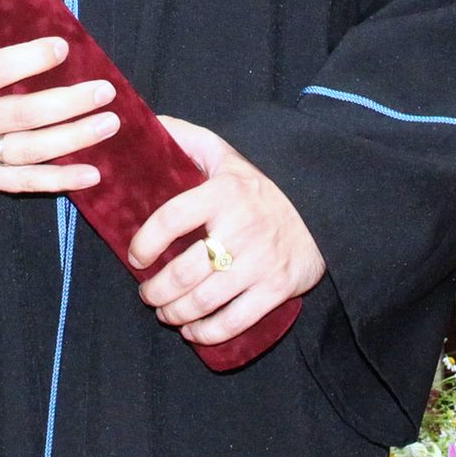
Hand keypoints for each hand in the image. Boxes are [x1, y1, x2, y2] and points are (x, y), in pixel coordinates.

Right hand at [0, 33, 118, 192]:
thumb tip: (13, 7)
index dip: (30, 59)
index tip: (63, 46)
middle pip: (23, 114)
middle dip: (69, 102)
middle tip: (104, 90)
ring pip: (31, 150)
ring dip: (75, 138)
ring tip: (109, 122)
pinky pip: (25, 183)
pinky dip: (60, 181)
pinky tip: (92, 173)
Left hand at [128, 115, 324, 345]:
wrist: (320, 211)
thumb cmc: (259, 185)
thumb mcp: (225, 154)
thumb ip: (185, 138)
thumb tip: (147, 124)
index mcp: (224, 193)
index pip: (172, 218)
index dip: (147, 241)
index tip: (135, 255)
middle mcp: (241, 228)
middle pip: (185, 270)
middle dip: (156, 289)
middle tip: (146, 292)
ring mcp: (260, 262)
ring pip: (206, 300)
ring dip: (175, 312)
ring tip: (163, 311)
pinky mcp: (276, 289)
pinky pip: (235, 321)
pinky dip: (207, 332)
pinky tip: (191, 330)